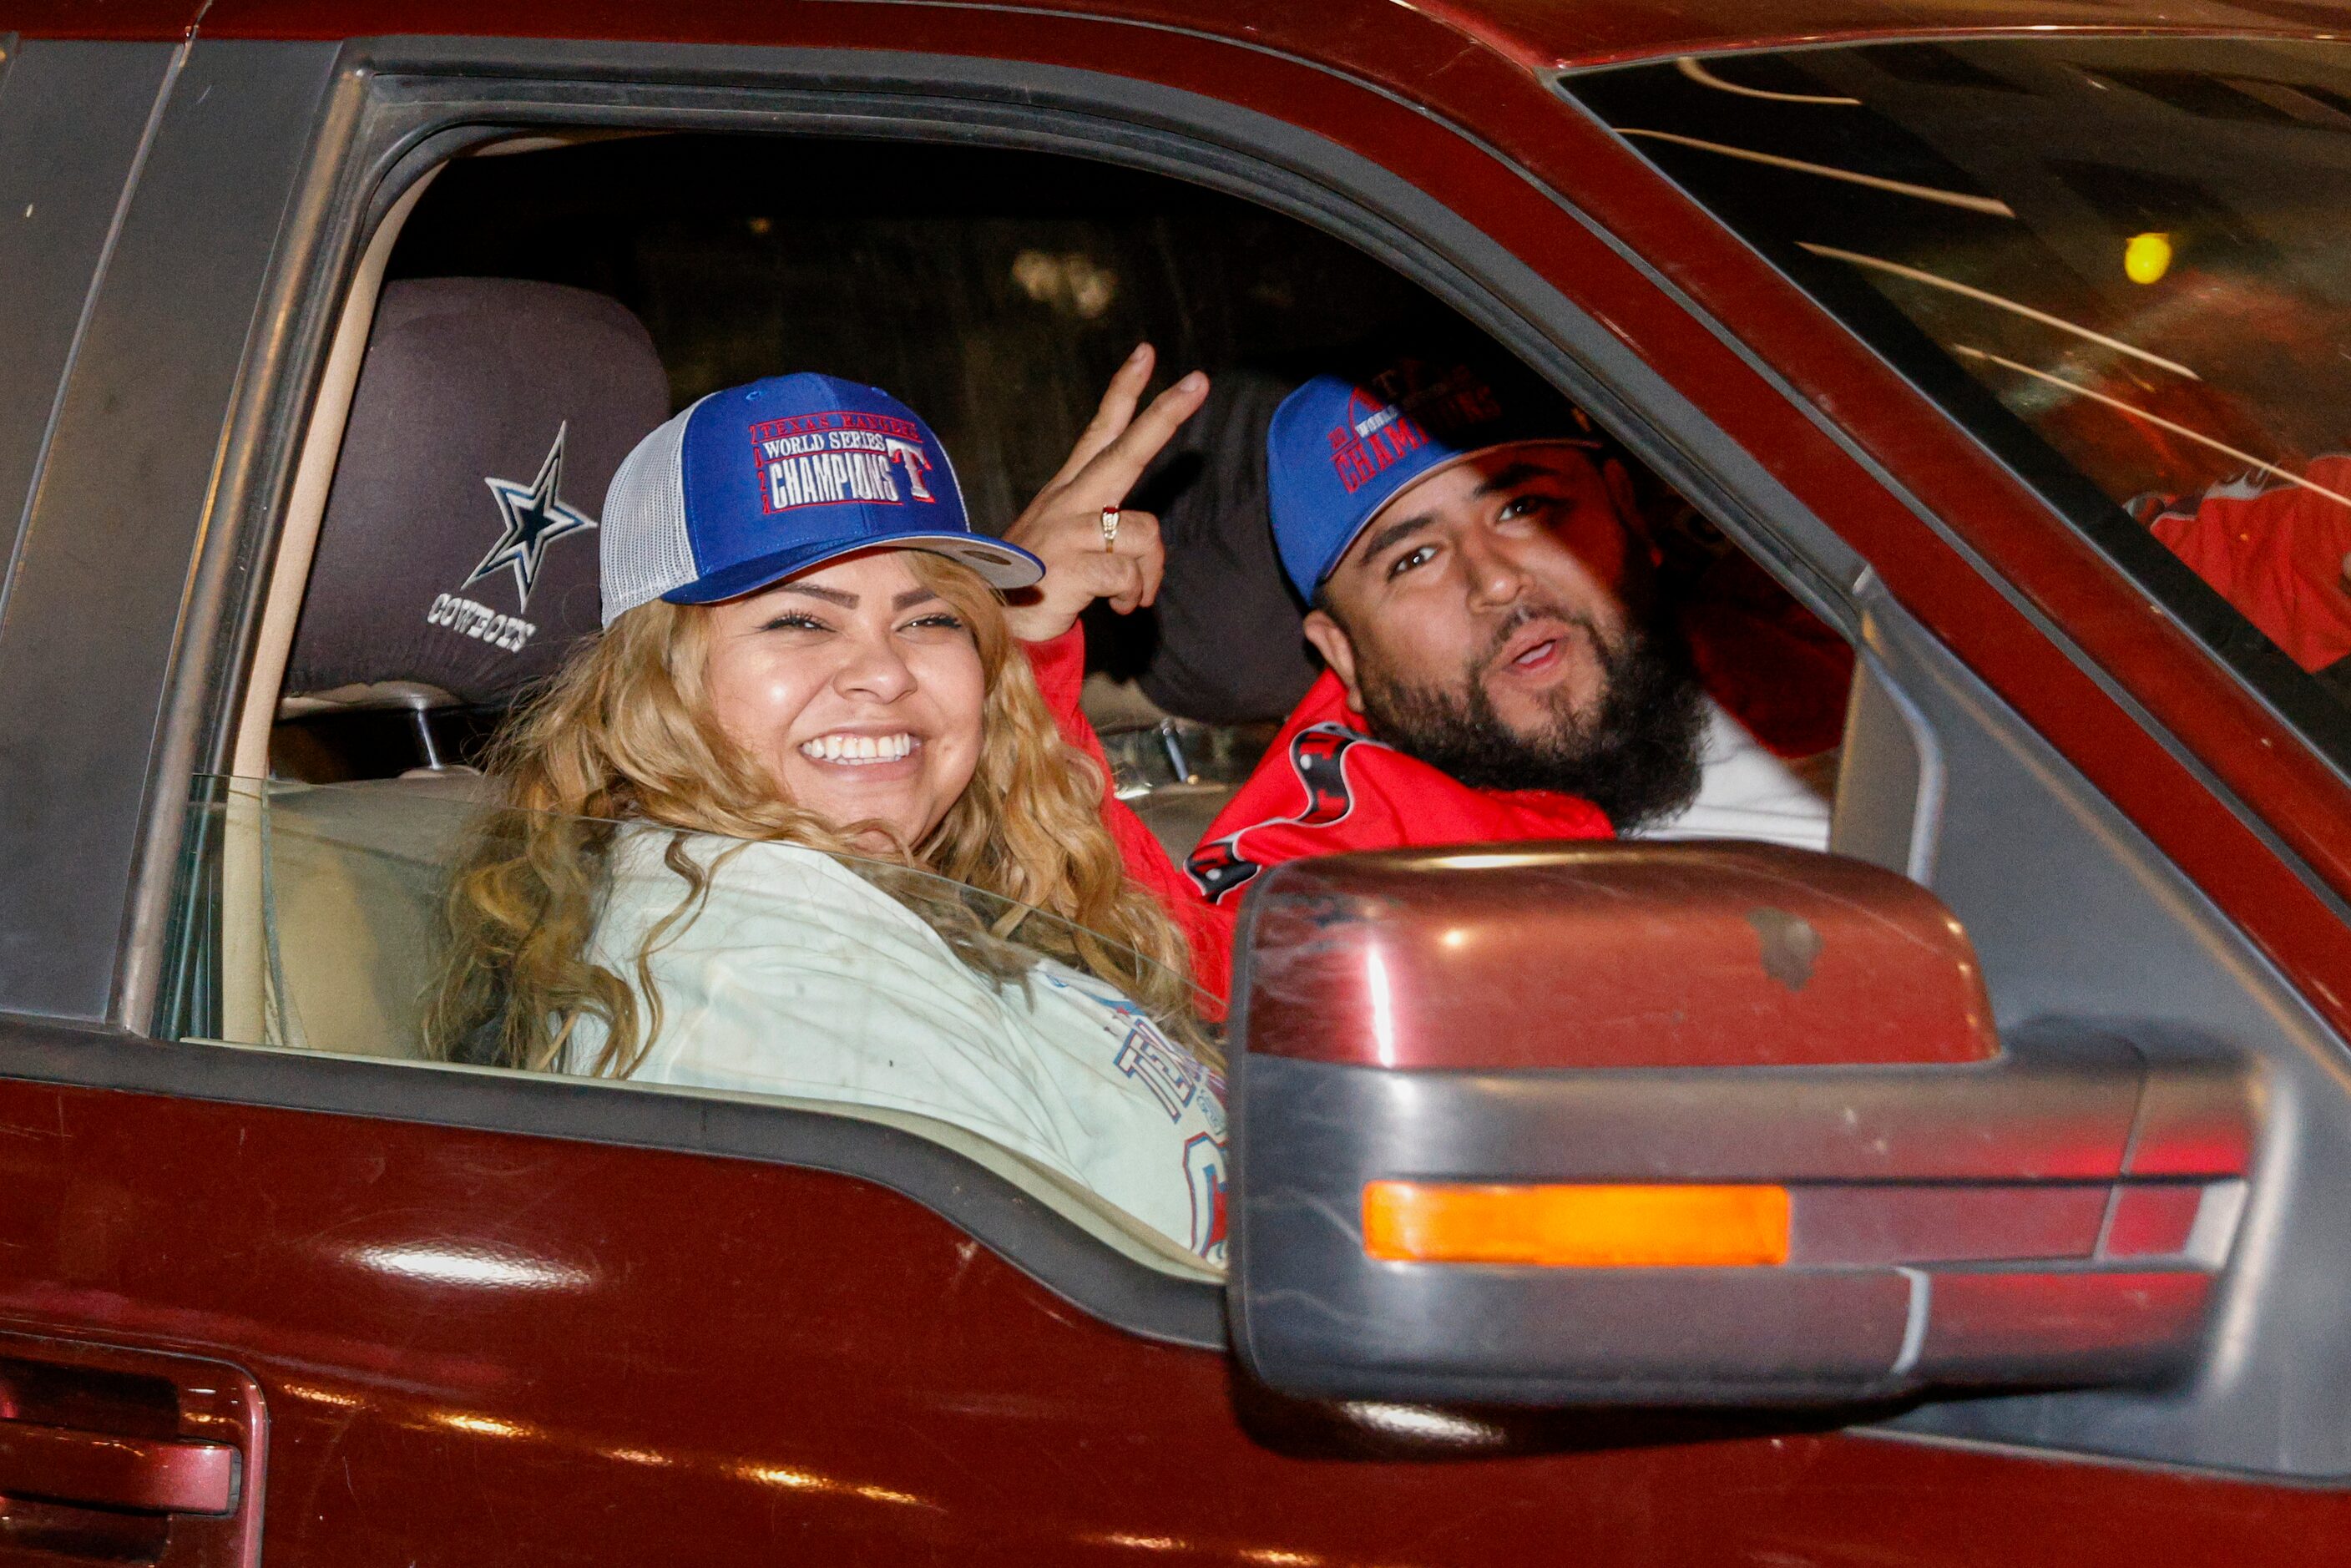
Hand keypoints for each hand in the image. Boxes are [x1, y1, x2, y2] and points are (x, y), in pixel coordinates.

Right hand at [1000, 343, 1209, 643]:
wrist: (989, 626)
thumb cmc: (1034, 584)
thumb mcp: (1068, 543)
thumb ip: (1105, 529)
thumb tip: (1147, 539)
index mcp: (1068, 491)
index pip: (1100, 431)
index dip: (1124, 391)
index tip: (1147, 353)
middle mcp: (1068, 502)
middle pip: (1126, 451)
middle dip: (1165, 415)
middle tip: (1199, 381)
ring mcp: (1067, 532)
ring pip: (1143, 531)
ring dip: (1149, 571)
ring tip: (1131, 594)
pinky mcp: (1071, 568)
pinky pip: (1129, 575)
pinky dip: (1132, 596)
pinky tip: (1117, 607)